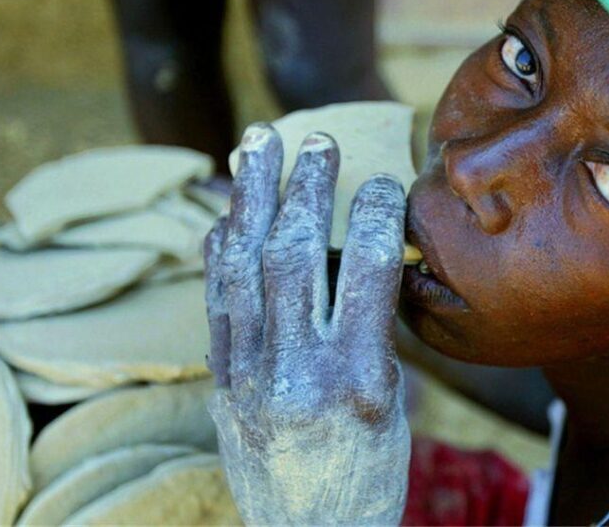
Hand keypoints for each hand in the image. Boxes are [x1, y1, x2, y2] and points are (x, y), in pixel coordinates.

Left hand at [203, 124, 410, 525]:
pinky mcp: (221, 381)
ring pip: (243, 264)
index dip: (374, 211)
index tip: (383, 179)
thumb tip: (364, 258)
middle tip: (313, 136)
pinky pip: (215, 298)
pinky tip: (226, 212)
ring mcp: (248, 375)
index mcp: (358, 379)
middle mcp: (297, 371)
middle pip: (293, 253)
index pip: (365, 269)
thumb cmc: (369, 472)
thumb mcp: (393, 402)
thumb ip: (374, 329)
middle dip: (303, 185)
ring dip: (250, 195)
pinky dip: (220, 248)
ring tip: (255, 144)